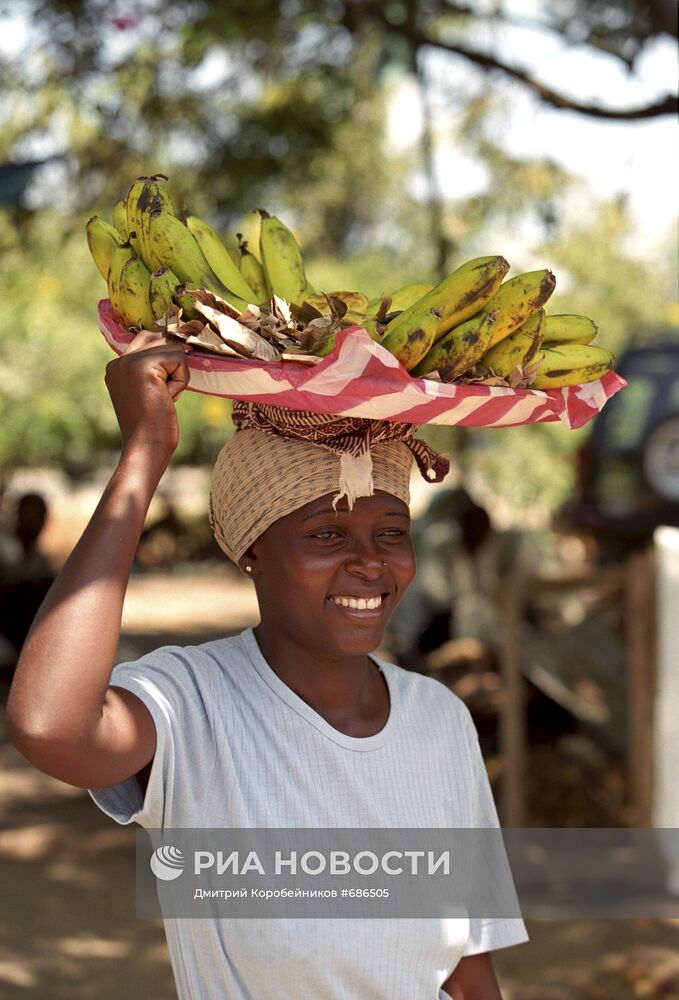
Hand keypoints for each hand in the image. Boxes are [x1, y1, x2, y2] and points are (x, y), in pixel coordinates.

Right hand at [104, 330, 189, 462]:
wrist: (145, 447)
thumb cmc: (152, 426)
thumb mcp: (149, 391)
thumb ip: (154, 369)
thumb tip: (177, 343)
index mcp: (116, 367)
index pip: (148, 339)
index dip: (165, 358)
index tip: (163, 387)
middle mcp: (118, 361)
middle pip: (160, 338)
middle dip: (172, 364)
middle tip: (163, 393)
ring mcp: (128, 362)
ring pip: (172, 347)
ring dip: (177, 374)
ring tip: (164, 397)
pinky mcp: (143, 367)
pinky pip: (179, 359)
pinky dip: (180, 380)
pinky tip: (167, 398)